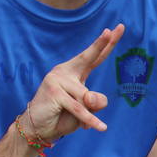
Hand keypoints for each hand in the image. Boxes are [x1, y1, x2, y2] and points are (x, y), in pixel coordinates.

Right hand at [23, 24, 123, 142]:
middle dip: (100, 44)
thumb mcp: (86, 110)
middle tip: (111, 31)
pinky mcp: (54, 92)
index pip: (93, 58)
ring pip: (87, 97)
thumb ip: (94, 102)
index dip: (105, 44)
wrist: (40, 127)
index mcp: (74, 73)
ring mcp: (57, 80)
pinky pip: (80, 108)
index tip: (116, 29)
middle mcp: (65, 72)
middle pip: (87, 58)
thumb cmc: (63, 115)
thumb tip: (91, 97)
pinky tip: (101, 127)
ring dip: (89, 114)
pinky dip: (90, 120)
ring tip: (83, 122)